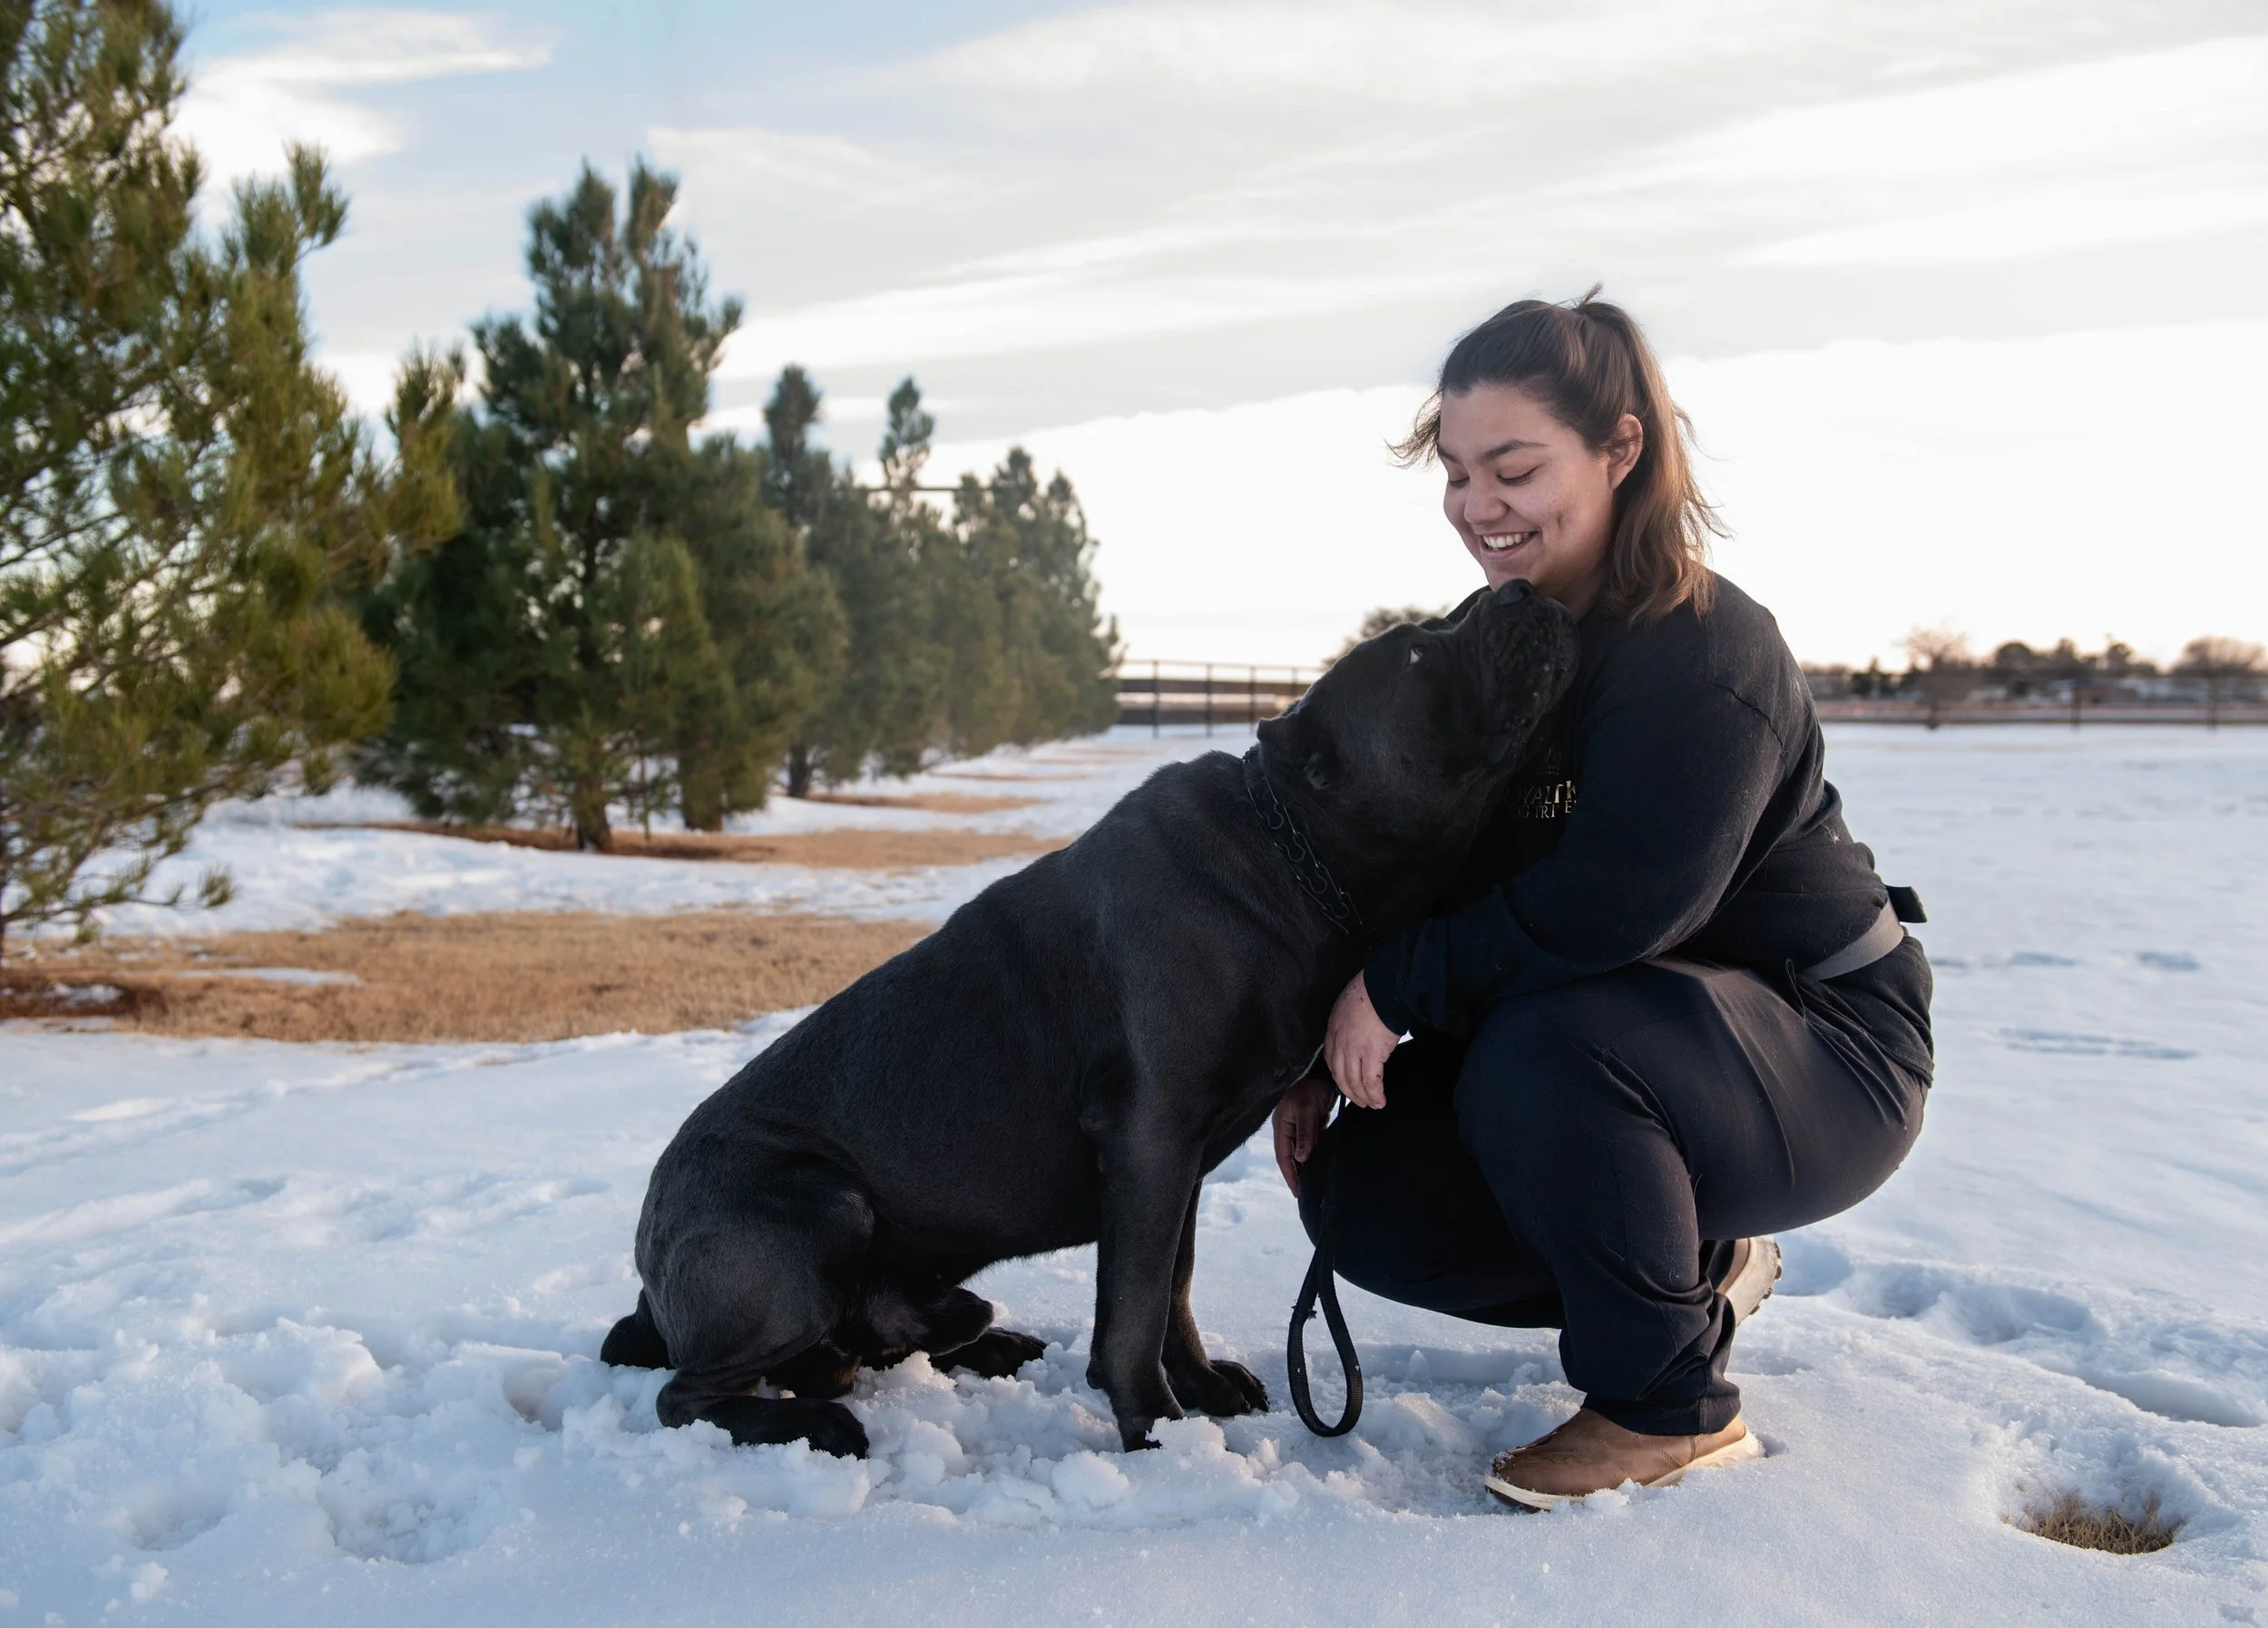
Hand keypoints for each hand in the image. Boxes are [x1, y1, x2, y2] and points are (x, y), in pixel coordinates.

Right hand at [1272, 1073, 1336, 1194]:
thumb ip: (1304, 1134)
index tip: (1297, 1192)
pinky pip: (1311, 1143)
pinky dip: (1314, 1153)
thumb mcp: (1306, 1110)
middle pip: (1290, 1156)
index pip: (1283, 1157)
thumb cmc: (1310, 1088)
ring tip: (1313, 1182)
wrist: (1321, 1072)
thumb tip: (1301, 1158)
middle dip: (1297, 1174)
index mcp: (1281, 1126)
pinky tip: (1320, 1162)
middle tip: (1306, 1192)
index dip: (1289, 1175)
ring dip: (1306, 1165)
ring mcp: (1298, 1126)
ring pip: (1301, 1151)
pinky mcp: (1310, 1123)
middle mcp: (1287, 1128)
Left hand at [1324, 972, 1398, 1109]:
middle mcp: (1340, 1042)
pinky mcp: (1372, 1055)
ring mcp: (1354, 1050)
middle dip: (1349, 1092)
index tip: (1345, 1083)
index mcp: (1333, 1029)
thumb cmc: (1371, 990)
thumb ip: (1349, 1020)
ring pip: (1354, 1082)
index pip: (1331, 1059)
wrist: (1383, 987)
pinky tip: (1380, 1101)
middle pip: (1340, 1075)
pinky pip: (1371, 1081)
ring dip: (1363, 1097)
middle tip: (1358, 1101)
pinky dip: (1375, 1094)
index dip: (1338, 1075)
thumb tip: (1360, 1029)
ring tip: (1371, 1105)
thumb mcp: (1350, 1004)